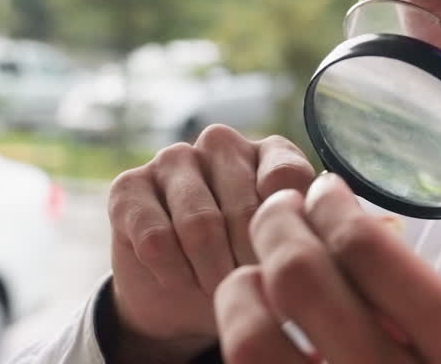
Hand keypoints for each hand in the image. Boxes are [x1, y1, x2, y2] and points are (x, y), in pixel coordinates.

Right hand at [105, 125, 315, 360]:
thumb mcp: (283, 252)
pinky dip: (173, 273)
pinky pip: (156, 238)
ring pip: (199, 224)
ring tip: (217, 290)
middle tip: (249, 290)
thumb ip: (302, 231)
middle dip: (248, 262)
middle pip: (244, 207)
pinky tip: (180, 282)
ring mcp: (173, 159)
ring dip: (210, 272)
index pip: (287, 176)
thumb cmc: (244, 266)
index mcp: (271, 151)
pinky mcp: (128, 187)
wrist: (183, 296)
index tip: (282, 261)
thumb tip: (312, 234)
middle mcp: (222, 143)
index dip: (285, 232)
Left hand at [214, 172, 440, 363]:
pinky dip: (251, 351)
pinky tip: (264, 338)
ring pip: (252, 341)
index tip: (327, 191)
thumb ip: (427, 307)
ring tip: (256, 272)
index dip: (334, 206)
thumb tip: (350, 243)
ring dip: (245, 288)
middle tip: (280, 209)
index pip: (366, 249)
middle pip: (298, 278)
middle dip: (279, 224)